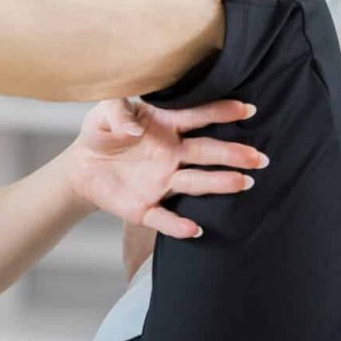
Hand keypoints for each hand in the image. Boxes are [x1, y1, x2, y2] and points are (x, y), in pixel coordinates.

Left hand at [69, 97, 267, 239]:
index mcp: (165, 126)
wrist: (81, 167)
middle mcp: (171, 155)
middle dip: (234, 154)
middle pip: (207, 153)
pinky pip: (164, 218)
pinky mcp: (145, 208)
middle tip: (259, 158)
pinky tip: (195, 229)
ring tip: (243, 183)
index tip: (247, 110)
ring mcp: (161, 182)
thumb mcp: (104, 112)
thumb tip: (134, 127)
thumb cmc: (100, 133)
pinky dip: (178, 226)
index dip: (222, 112)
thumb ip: (118, 112)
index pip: (198, 117)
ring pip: (195, 183)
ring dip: (219, 183)